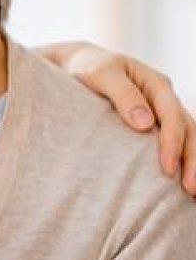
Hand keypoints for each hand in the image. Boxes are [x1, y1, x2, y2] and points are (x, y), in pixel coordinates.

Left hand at [39, 41, 195, 194]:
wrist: (77, 65)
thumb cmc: (86, 68)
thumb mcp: (100, 73)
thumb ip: (123, 94)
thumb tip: (145, 124)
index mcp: (156, 84)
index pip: (172, 116)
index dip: (172, 142)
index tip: (167, 169)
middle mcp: (164, 99)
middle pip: (189, 130)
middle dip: (193, 160)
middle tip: (190, 190)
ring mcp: (161, 112)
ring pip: (188, 138)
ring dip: (193, 164)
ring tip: (192, 194)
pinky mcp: (152, 125)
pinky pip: (173, 142)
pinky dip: (180, 160)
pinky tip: (178, 186)